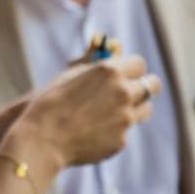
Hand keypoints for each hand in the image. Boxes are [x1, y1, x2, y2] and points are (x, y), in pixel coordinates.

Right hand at [20, 56, 160, 169]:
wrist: (42, 139)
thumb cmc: (50, 103)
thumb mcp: (71, 75)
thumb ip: (96, 65)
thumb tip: (113, 52)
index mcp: (110, 72)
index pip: (139, 63)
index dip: (132, 68)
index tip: (127, 73)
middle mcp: (123, 92)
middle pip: (152, 84)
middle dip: (145, 85)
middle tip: (135, 89)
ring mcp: (125, 118)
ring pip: (146, 109)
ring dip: (135, 107)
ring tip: (114, 112)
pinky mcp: (121, 140)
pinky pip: (126, 131)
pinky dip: (115, 130)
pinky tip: (95, 132)